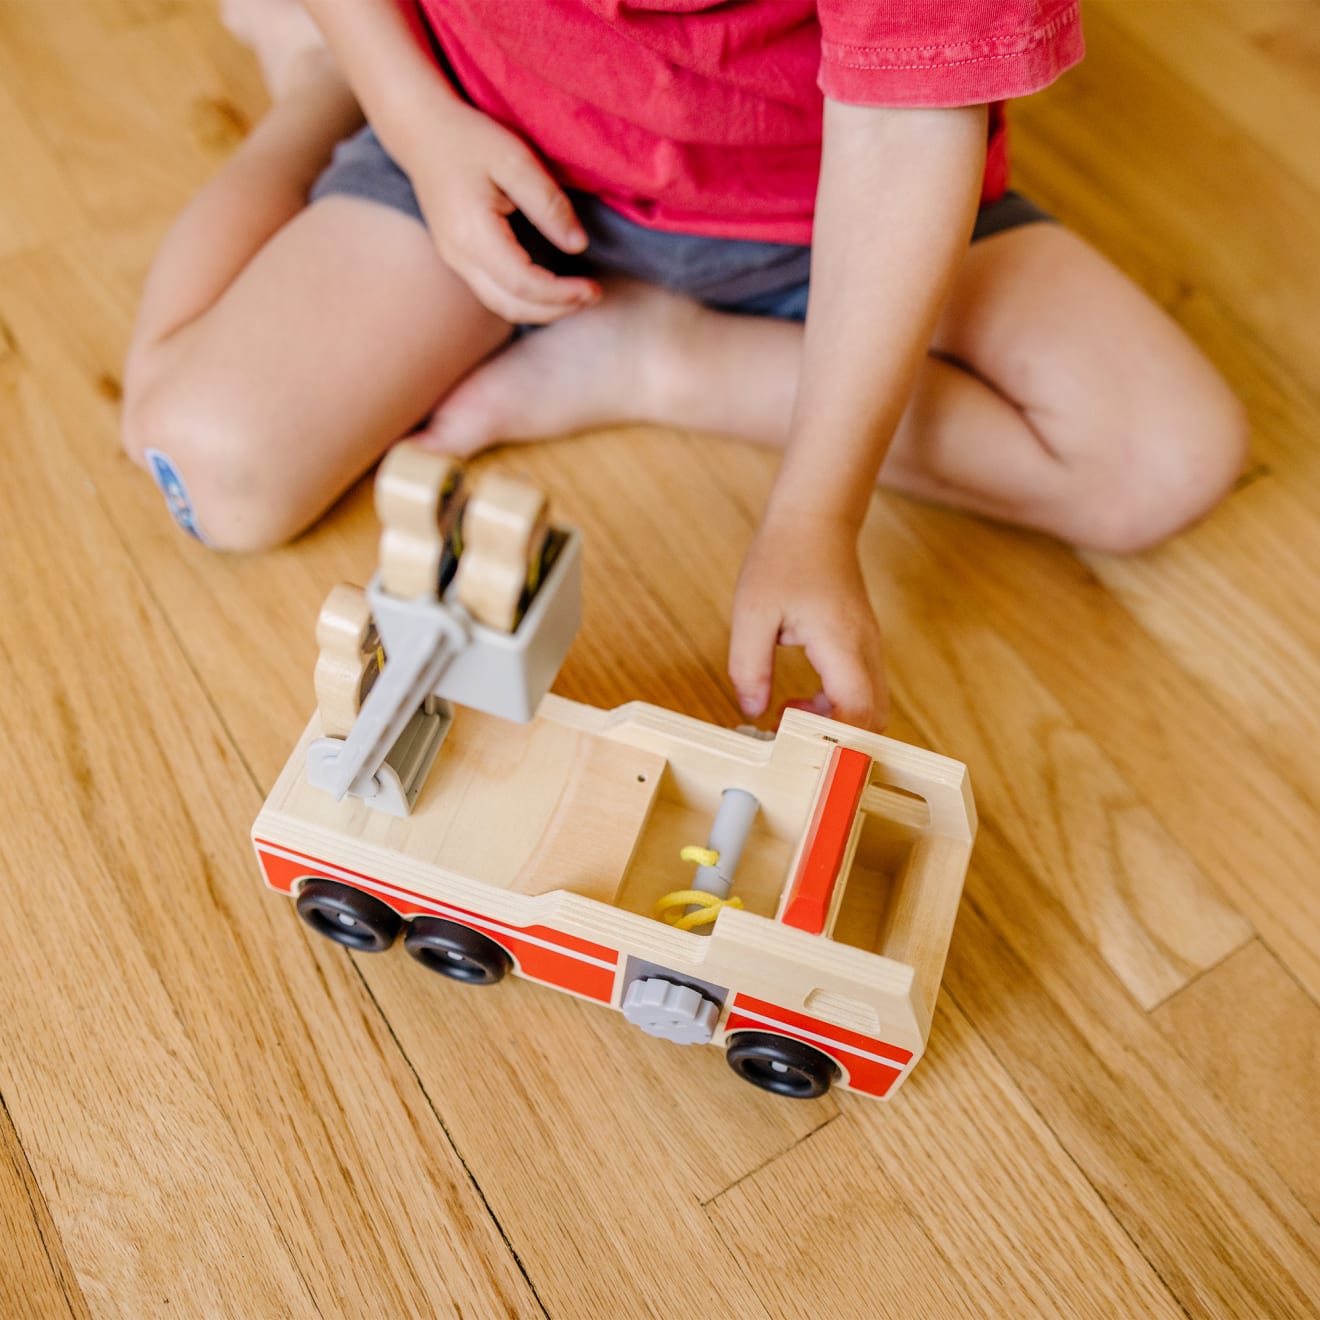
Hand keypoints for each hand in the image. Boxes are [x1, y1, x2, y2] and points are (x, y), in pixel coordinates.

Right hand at [404, 97, 600, 323]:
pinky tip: (551, 289)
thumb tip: (578, 245)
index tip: (593, 289)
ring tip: (578, 297)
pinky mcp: (459, 258)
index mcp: (473, 234)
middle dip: (557, 309)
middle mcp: (459, 257)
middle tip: (594, 296)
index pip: (523, 283)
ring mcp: (455, 261)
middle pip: (513, 306)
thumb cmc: (468, 139)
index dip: (562, 294)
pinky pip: (495, 293)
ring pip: (503, 306)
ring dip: (543, 310)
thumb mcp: (514, 160)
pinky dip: (527, 300)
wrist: (421, 132)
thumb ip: (548, 203)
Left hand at [728, 513, 888, 730]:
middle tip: (789, 735)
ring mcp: (869, 647)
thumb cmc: (783, 558)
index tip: (793, 742)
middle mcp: (865, 649)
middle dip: (836, 739)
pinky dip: (836, 707)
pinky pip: (861, 690)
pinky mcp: (862, 646)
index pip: (857, 710)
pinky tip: (800, 701)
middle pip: (873, 718)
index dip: (832, 738)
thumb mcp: (752, 613)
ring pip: (870, 707)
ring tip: (787, 714)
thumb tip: (753, 711)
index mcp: (841, 642)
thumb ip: (750, 666)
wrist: (815, 520)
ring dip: (834, 723)